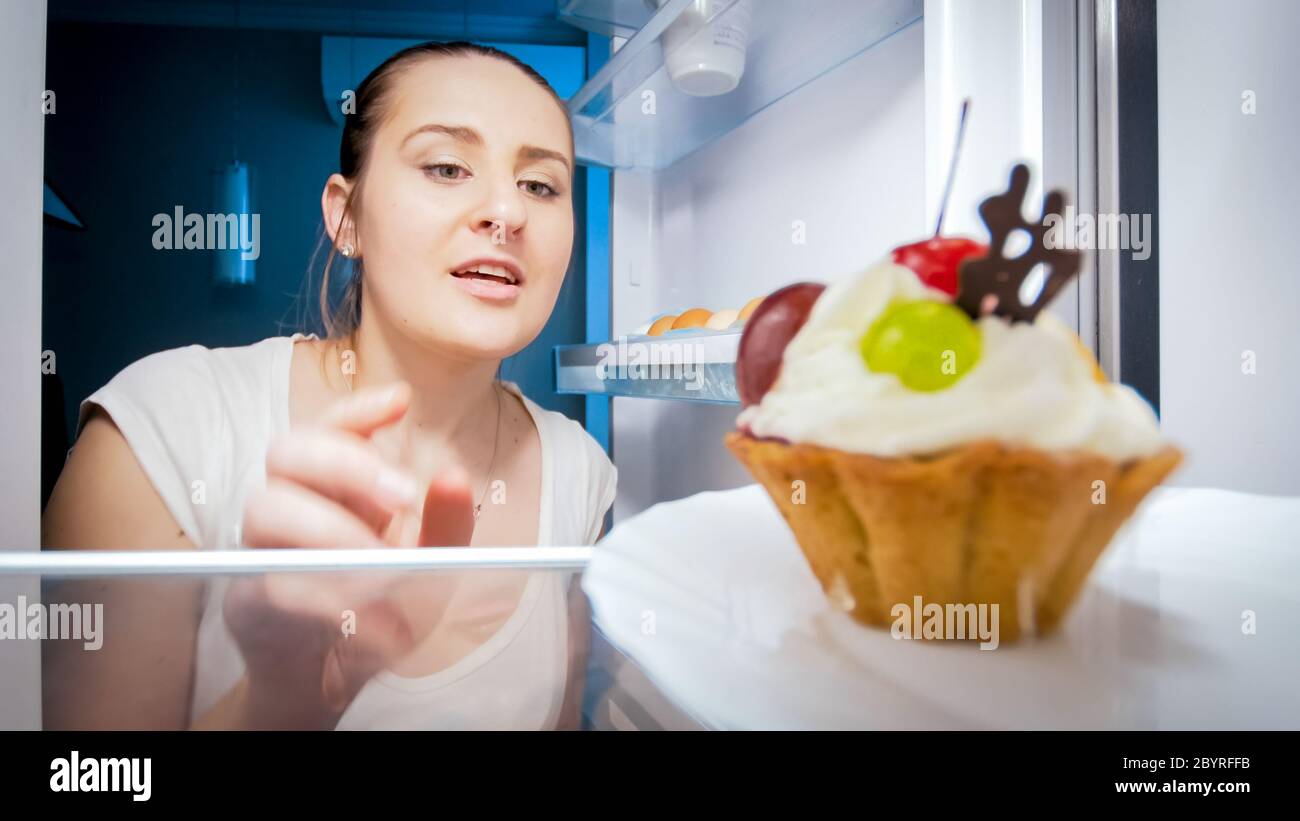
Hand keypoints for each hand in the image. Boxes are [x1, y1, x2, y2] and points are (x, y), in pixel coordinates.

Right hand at [223, 382, 475, 727]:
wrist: (336, 680)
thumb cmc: (380, 608)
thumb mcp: (429, 566)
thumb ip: (447, 524)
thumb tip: (455, 476)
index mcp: (332, 487)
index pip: (329, 426)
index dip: (358, 408)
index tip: (402, 401)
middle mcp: (289, 505)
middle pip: (287, 450)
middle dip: (347, 463)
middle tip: (404, 496)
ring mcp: (261, 549)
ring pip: (266, 508)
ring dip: (332, 530)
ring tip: (384, 567)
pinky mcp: (246, 601)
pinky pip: (271, 584)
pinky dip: (327, 599)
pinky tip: (373, 619)